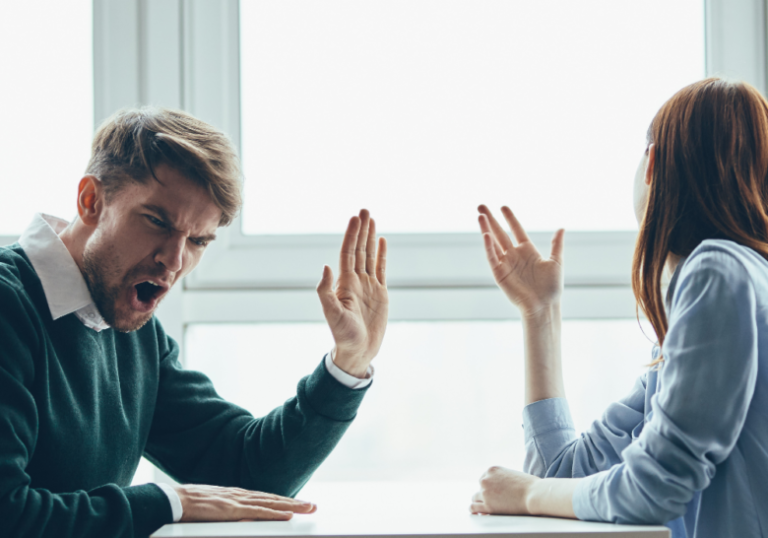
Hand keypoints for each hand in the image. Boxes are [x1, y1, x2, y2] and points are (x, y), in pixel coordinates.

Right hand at [174, 484, 316, 521]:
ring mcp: (239, 501)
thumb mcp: (214, 506)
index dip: (283, 501)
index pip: (266, 498)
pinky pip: (259, 512)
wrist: (176, 500)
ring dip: (292, 506)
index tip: (297, 504)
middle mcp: (241, 495)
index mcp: (237, 495)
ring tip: (308, 508)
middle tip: (313, 505)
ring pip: (272, 504)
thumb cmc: (190, 505)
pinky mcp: (233, 510)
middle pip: (274, 499)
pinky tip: (287, 515)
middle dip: (295, 502)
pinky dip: (275, 513)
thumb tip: (239, 516)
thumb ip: (228, 510)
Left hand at [317, 209, 387, 377]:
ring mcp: (369, 286)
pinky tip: (382, 241)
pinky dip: (382, 254)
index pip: (348, 252)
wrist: (358, 350)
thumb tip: (326, 266)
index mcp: (345, 283)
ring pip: (370, 256)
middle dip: (361, 230)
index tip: (355, 218)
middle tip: (364, 210)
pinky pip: (381, 269)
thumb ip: (326, 291)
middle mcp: (356, 280)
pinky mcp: (380, 293)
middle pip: (359, 249)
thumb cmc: (343, 334)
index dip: (351, 235)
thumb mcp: (332, 314)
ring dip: (371, 237)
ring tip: (372, 220)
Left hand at [470, 466, 538, 514]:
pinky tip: (481, 512)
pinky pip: (473, 508)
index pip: (484, 479)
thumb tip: (499, 488)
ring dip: (481, 502)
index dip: (490, 487)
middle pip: (480, 488)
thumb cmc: (529, 486)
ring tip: (490, 507)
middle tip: (496, 500)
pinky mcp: (487, 505)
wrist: (534, 494)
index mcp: (492, 470)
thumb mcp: (512, 475)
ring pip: (475, 498)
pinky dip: (476, 510)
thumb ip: (502, 479)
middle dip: (486, 494)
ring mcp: (485, 492)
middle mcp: (485, 479)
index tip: (496, 492)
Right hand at [477, 205, 563, 317]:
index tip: (503, 206)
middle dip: (491, 219)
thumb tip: (561, 228)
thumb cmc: (552, 287)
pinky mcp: (499, 274)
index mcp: (527, 251)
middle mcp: (514, 255)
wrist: (543, 306)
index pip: (516, 230)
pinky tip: (486, 235)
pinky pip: (492, 258)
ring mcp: (506, 264)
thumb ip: (556, 245)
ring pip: (493, 242)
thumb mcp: (556, 263)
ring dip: (486, 229)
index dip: (510, 218)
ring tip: (479, 216)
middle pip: (500, 233)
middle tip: (481, 206)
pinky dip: (488, 247)